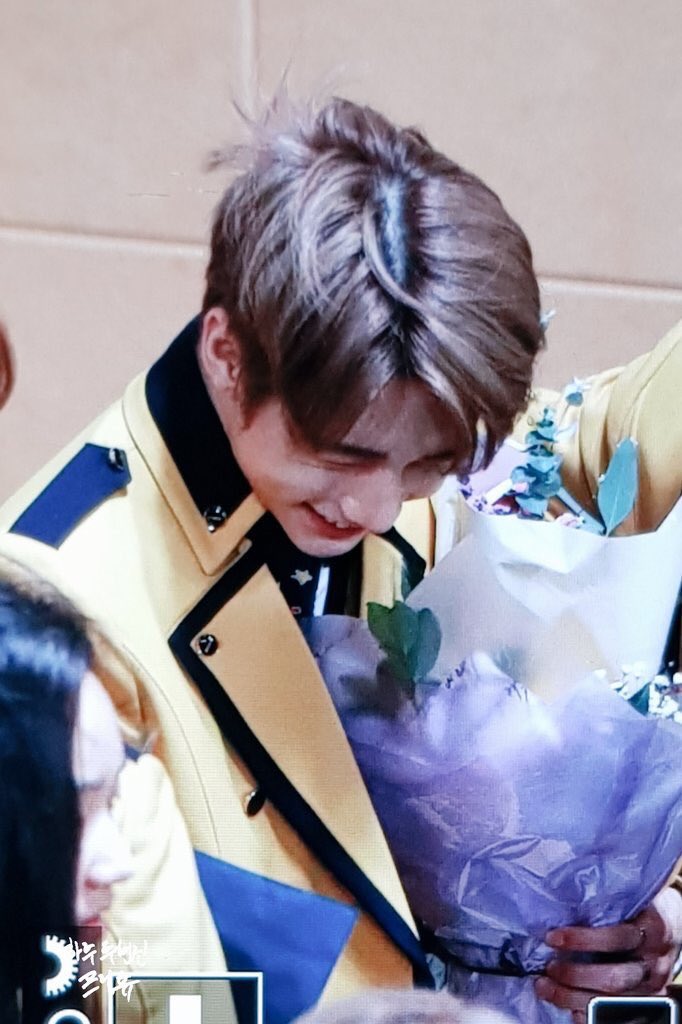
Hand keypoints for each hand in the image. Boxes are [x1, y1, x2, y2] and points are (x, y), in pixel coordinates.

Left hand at [535, 887, 681, 1022]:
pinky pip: (619, 1014)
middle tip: (548, 967)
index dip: (582, 940)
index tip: (552, 937)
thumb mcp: (633, 898)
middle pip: (615, 977)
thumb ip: (608, 902)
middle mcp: (654, 961)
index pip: (617, 938)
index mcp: (651, 929)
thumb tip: (562, 901)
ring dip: (575, 996)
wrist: (676, 925)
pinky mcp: (649, 1000)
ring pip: (614, 1000)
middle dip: (576, 975)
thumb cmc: (644, 908)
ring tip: (547, 987)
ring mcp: (653, 985)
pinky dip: (592, 1014)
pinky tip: (571, 1010)